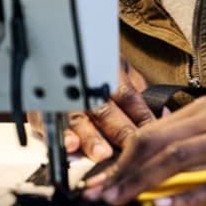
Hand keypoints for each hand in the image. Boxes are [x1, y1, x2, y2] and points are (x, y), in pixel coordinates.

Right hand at [28, 57, 154, 161]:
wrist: (56, 52)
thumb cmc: (97, 69)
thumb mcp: (122, 71)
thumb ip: (140, 91)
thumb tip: (164, 112)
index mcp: (108, 74)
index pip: (128, 96)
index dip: (141, 116)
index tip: (152, 134)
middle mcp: (86, 86)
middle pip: (104, 109)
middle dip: (118, 130)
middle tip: (129, 147)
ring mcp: (62, 98)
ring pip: (77, 119)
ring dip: (90, 138)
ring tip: (101, 153)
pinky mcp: (41, 110)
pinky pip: (47, 124)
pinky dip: (59, 137)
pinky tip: (69, 147)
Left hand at [82, 58, 205, 205]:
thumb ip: (198, 127)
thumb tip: (157, 146)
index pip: (153, 130)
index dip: (120, 156)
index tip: (99, 177)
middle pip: (158, 142)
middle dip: (122, 170)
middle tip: (96, 194)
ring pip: (179, 158)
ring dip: (142, 181)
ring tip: (117, 200)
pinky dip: (185, 196)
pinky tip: (162, 205)